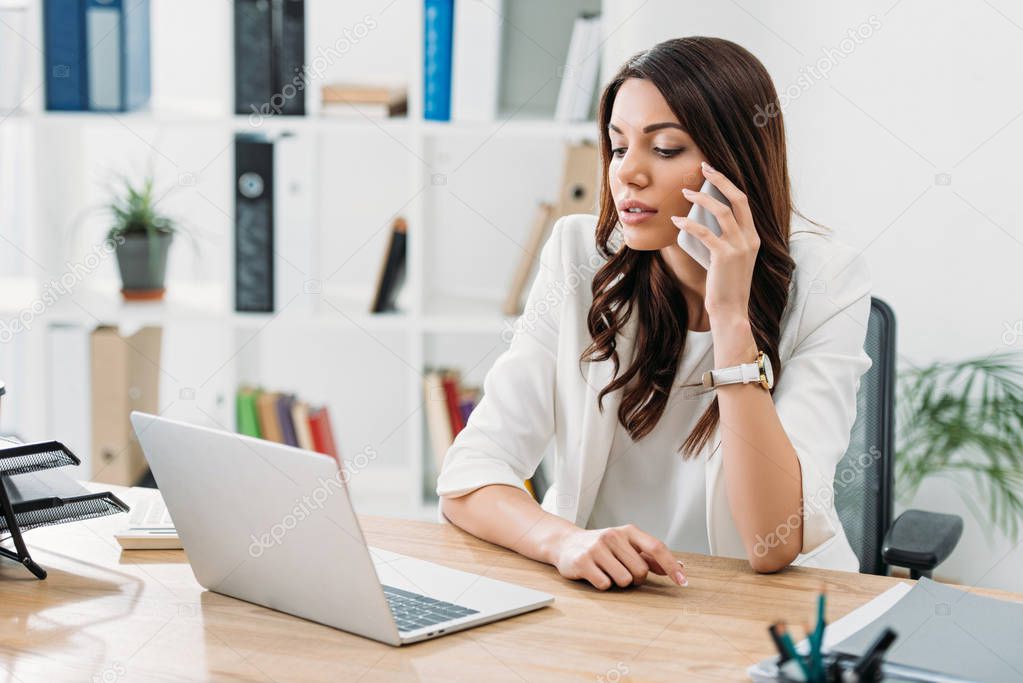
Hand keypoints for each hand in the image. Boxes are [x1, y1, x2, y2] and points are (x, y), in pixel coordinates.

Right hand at [550, 524, 687, 589]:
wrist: (566, 543)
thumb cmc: (602, 546)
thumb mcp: (626, 545)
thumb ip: (651, 556)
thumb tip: (680, 566)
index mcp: (628, 531)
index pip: (656, 547)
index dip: (671, 566)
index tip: (682, 581)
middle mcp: (612, 536)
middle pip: (640, 571)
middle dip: (635, 578)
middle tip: (622, 570)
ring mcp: (596, 548)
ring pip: (624, 580)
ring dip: (618, 582)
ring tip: (607, 571)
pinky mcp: (582, 562)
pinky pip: (605, 585)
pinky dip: (603, 585)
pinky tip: (595, 574)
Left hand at [671, 161, 760, 320]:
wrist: (730, 311)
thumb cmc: (725, 287)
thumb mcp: (730, 259)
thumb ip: (724, 241)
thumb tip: (701, 222)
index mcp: (754, 238)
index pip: (744, 203)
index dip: (729, 185)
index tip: (713, 174)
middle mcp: (750, 239)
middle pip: (738, 199)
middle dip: (720, 180)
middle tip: (703, 167)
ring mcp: (739, 247)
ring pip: (721, 211)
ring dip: (701, 198)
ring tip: (685, 192)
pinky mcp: (724, 256)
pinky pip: (704, 232)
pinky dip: (688, 223)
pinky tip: (676, 220)